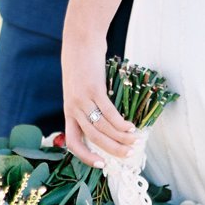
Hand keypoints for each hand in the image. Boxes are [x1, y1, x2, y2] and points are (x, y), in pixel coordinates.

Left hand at [62, 29, 135, 167]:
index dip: (85, 156)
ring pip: (103, 127)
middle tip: (128, 154)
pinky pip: (109, 112)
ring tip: (135, 141)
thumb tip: (107, 124)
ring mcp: (83, 99)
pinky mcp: (94, 89)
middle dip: (112, 149)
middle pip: (93, 138)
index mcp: (69, 111)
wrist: (80, 40)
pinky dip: (121, 123)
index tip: (101, 164)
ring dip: (121, 137)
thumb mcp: (79, 89)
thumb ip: (88, 106)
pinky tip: (131, 127)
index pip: (73, 142)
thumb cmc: (83, 65)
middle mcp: (73, 108)